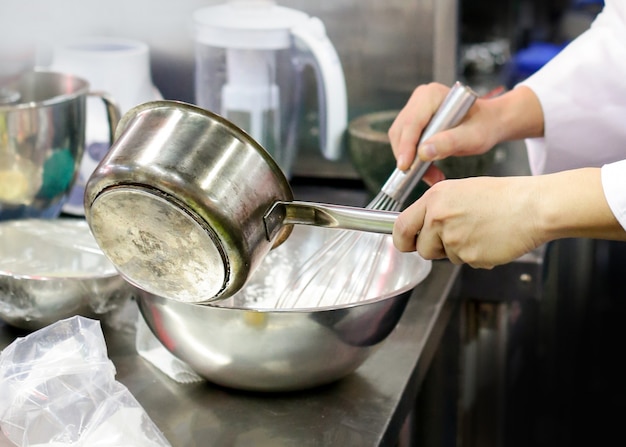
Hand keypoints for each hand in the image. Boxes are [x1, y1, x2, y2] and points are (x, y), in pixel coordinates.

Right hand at [388, 83, 544, 173]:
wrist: (489, 123)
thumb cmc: (484, 126)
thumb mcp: (472, 137)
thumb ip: (449, 143)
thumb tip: (423, 152)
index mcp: (432, 95)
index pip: (412, 122)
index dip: (406, 145)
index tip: (405, 166)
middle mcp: (420, 99)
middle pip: (401, 131)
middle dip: (407, 156)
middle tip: (423, 176)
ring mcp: (415, 109)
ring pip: (400, 138)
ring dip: (410, 160)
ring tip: (430, 174)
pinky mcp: (414, 122)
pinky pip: (405, 142)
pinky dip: (413, 158)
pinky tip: (427, 169)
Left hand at [392, 168, 625, 268]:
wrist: (532, 207)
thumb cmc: (502, 196)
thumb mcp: (460, 190)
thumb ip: (436, 208)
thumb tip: (422, 226)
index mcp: (434, 199)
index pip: (401, 227)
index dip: (403, 239)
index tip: (406, 243)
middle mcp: (439, 218)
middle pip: (422, 248)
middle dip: (433, 248)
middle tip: (455, 236)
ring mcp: (453, 239)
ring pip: (445, 256)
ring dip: (457, 250)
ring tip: (479, 231)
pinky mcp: (470, 256)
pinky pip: (465, 262)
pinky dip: (475, 255)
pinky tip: (489, 239)